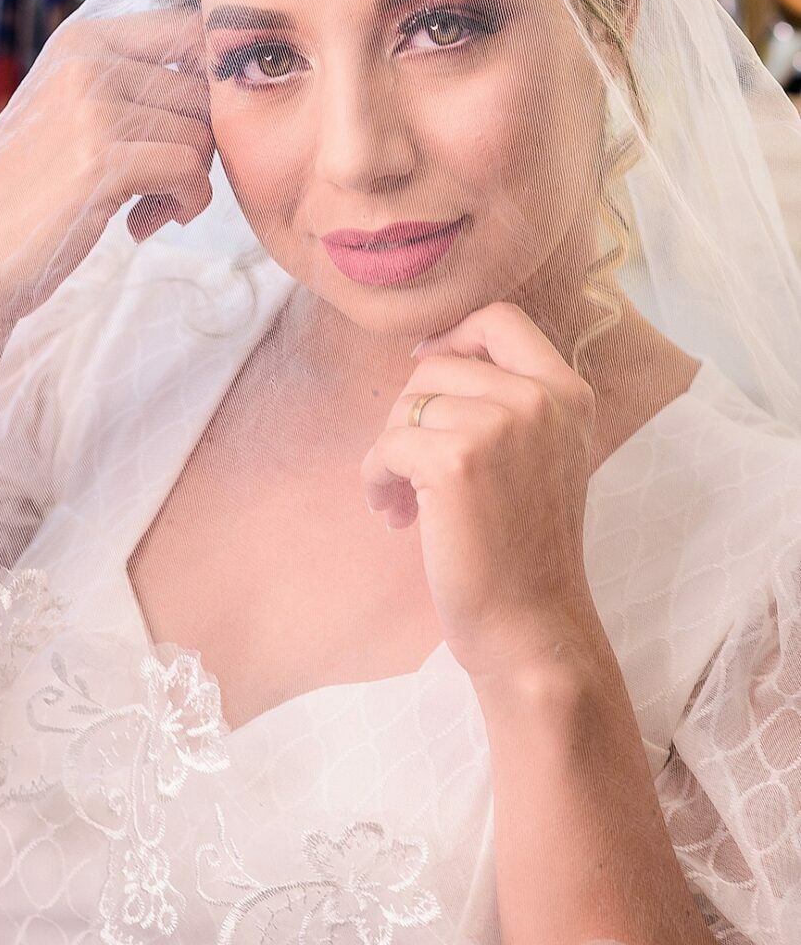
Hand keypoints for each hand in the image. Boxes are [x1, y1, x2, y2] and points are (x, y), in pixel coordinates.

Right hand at [0, 8, 215, 336]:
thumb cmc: (32, 193)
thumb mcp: (73, 113)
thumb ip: (133, 82)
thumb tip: (227, 69)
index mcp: (80, 38)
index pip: (190, 32)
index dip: (212, 88)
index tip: (187, 134)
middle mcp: (85, 60)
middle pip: (204, 90)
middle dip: (198, 145)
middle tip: (162, 188)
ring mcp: (91, 107)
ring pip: (201, 133)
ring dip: (188, 183)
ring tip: (147, 208)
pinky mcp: (100, 160)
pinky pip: (189, 171)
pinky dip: (185, 204)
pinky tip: (145, 223)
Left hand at [359, 302, 599, 685]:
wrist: (533, 626)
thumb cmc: (525, 549)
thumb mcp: (543, 455)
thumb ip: (509, 402)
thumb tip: (427, 355)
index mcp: (568, 393)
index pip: (500, 319)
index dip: (452, 336)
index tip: (426, 371)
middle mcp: (540, 399)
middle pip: (438, 365)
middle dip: (410, 414)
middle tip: (413, 470)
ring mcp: (500, 425)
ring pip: (407, 404)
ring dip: (391, 452)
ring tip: (405, 501)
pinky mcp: (455, 460)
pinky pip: (386, 446)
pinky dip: (377, 480)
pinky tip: (395, 517)